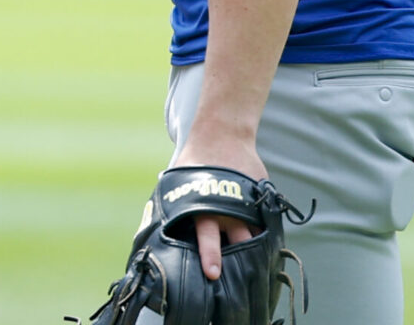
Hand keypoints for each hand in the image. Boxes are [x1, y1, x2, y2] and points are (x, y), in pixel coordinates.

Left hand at [169, 137, 267, 280]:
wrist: (222, 135)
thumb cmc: (195, 161)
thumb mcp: (178, 182)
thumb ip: (172, 206)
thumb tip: (147, 230)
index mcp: (202, 207)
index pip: (206, 237)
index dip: (210, 256)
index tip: (212, 274)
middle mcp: (226, 208)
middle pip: (236, 241)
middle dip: (238, 260)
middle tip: (239, 277)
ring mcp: (246, 203)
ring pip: (254, 234)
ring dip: (254, 250)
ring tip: (257, 267)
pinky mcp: (260, 197)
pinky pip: (264, 221)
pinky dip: (265, 233)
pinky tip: (266, 246)